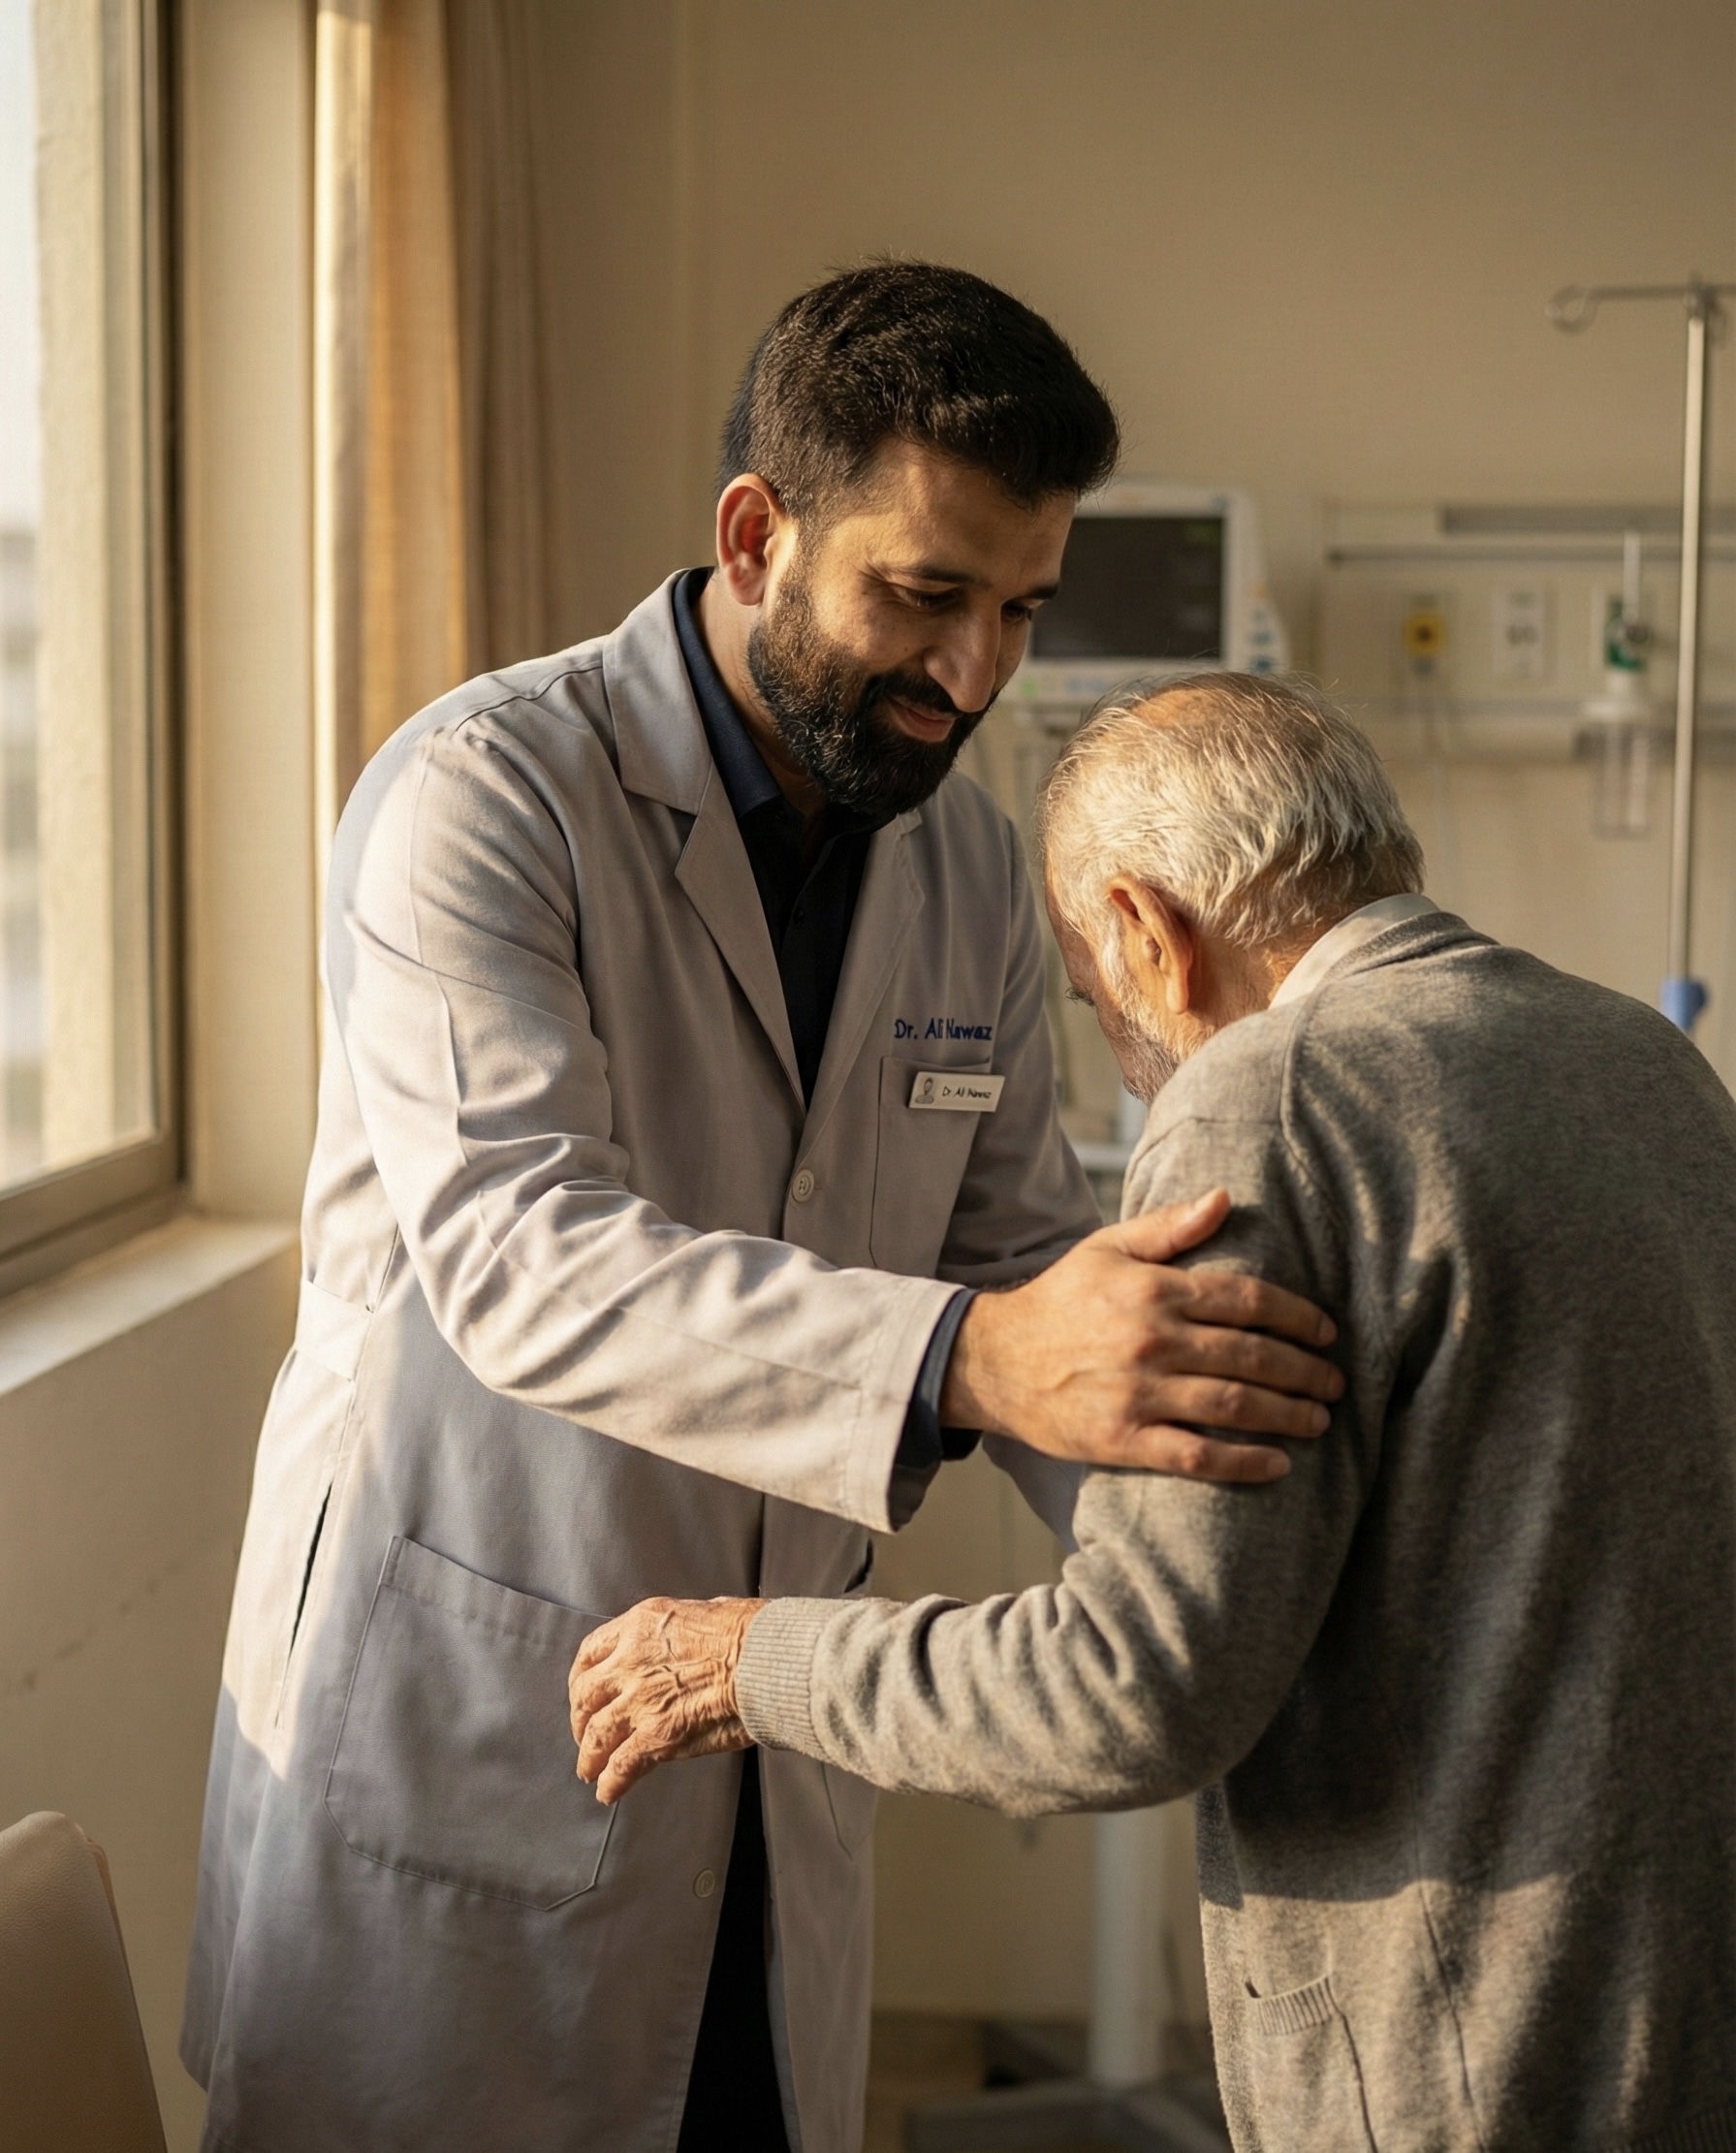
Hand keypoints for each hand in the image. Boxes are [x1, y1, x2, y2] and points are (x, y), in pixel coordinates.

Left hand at [569, 1597, 763, 1804]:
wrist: (766, 1660)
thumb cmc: (751, 1633)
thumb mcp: (707, 1609)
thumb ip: (685, 1628)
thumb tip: (693, 1634)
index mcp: (642, 1625)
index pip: (592, 1652)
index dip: (582, 1678)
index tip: (583, 1691)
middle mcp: (631, 1661)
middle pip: (585, 1695)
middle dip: (580, 1719)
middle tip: (584, 1734)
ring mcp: (640, 1700)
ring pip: (596, 1734)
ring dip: (589, 1756)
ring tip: (590, 1770)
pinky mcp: (656, 1735)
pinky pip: (621, 1765)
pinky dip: (611, 1782)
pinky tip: (608, 1792)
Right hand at [941, 1189, 1341, 1482]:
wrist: (994, 1360)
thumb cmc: (1059, 1301)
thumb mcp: (1107, 1248)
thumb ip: (1169, 1227)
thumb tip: (1226, 1198)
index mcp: (1153, 1289)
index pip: (1245, 1298)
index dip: (1295, 1315)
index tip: (1326, 1330)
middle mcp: (1150, 1340)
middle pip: (1250, 1355)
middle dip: (1304, 1369)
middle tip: (1335, 1380)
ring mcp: (1137, 1393)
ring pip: (1233, 1405)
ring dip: (1287, 1414)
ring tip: (1319, 1418)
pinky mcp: (1122, 1440)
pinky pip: (1195, 1455)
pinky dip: (1242, 1462)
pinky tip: (1277, 1464)